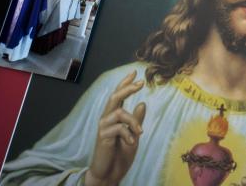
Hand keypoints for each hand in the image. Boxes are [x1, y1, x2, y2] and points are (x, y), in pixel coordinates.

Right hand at [85, 70, 146, 185]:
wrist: (110, 173)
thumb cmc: (120, 154)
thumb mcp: (133, 135)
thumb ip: (136, 120)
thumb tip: (142, 103)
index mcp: (114, 117)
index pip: (118, 96)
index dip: (125, 83)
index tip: (135, 72)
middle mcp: (107, 118)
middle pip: (115, 97)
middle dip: (127, 88)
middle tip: (140, 82)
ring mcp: (104, 127)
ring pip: (120, 113)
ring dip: (133, 122)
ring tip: (140, 133)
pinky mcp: (103, 136)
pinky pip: (119, 128)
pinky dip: (128, 135)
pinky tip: (131, 142)